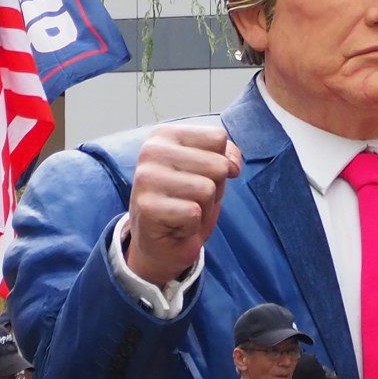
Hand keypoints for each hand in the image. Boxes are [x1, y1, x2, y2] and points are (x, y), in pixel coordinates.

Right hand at [127, 126, 242, 285]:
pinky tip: (175, 226)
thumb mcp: (211, 170)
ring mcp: (146, 178)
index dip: (221, 162)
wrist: (160, 244)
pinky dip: (192, 225)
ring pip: (208, 189)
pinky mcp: (147, 206)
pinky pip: (194, 213)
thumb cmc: (187, 201)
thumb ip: (224, 154)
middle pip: (217, 164)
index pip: (218, 137)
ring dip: (204, 208)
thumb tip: (231, 165)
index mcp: (165, 134)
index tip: (199, 177)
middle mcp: (151, 150)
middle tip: (191, 199)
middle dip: (214, 189)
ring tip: (184, 212)